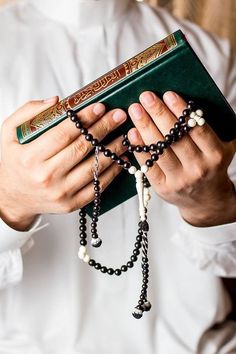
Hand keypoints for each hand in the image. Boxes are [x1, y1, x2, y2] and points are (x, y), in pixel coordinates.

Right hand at [0, 97, 126, 230]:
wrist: (11, 198)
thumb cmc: (13, 162)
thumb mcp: (8, 133)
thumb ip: (29, 112)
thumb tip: (57, 101)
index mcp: (31, 157)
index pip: (64, 134)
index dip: (85, 119)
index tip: (101, 106)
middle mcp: (47, 176)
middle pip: (82, 148)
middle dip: (104, 128)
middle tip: (119, 115)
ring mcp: (61, 193)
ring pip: (94, 167)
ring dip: (113, 150)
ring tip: (125, 136)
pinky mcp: (71, 204)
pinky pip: (97, 187)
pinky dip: (112, 172)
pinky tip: (120, 159)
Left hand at [128, 91, 235, 226]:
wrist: (206, 200)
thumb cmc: (209, 167)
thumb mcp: (218, 148)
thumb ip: (205, 131)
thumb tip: (182, 104)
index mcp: (215, 154)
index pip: (195, 128)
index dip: (180, 110)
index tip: (167, 94)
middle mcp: (198, 168)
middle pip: (174, 137)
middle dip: (158, 114)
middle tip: (145, 96)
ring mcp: (180, 180)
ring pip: (159, 150)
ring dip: (145, 127)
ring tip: (135, 110)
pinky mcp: (163, 188)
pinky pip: (149, 166)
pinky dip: (139, 148)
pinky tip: (132, 133)